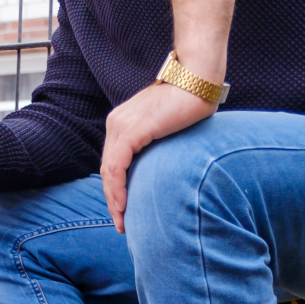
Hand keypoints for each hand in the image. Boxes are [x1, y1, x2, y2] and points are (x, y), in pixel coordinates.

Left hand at [101, 82, 217, 232]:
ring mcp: (121, 126)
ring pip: (108, 171)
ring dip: (114, 200)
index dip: (116, 189)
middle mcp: (116, 123)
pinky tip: (124, 206)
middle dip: (112, 199)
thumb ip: (159, 143)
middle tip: (121, 224)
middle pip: (107, 169)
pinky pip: (117, 167)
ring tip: (122, 221)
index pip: (113, 162)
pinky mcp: (131, 131)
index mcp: (123, 123)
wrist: (197, 79)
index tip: (124, 211)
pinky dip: (118, 189)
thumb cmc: (191, 102)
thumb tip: (163, 166)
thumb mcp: (168, 127)